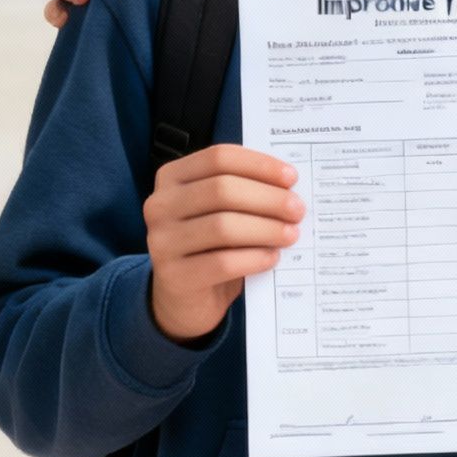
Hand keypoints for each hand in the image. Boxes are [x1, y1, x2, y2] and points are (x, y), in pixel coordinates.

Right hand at [144, 144, 304, 343]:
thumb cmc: (210, 245)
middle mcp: (159, 205)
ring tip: (291, 234)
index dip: (258, 165)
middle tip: (297, 209)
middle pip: (221, 189)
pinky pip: (222, 263)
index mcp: (171, 178)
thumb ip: (243, 191)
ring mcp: (162, 242)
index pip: (219, 158)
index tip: (291, 177)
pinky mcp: (174, 276)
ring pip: (223, 226)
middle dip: (267, 198)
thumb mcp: (220, 211)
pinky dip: (253, 258)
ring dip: (265, 228)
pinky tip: (272, 257)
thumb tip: (289, 186)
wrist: (184, 299)